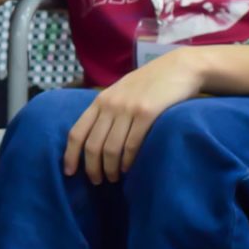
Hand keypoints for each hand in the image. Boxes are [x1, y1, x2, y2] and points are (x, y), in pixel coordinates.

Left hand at [63, 49, 204, 184]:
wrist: (179, 67)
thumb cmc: (150, 82)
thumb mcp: (122, 91)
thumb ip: (108, 109)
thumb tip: (94, 138)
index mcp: (100, 100)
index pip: (77, 132)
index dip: (70, 155)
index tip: (69, 173)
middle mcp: (110, 104)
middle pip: (92, 145)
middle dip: (92, 168)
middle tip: (97, 182)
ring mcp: (128, 108)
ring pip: (110, 148)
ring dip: (110, 169)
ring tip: (113, 178)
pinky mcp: (147, 113)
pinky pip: (131, 144)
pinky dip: (127, 161)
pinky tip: (128, 169)